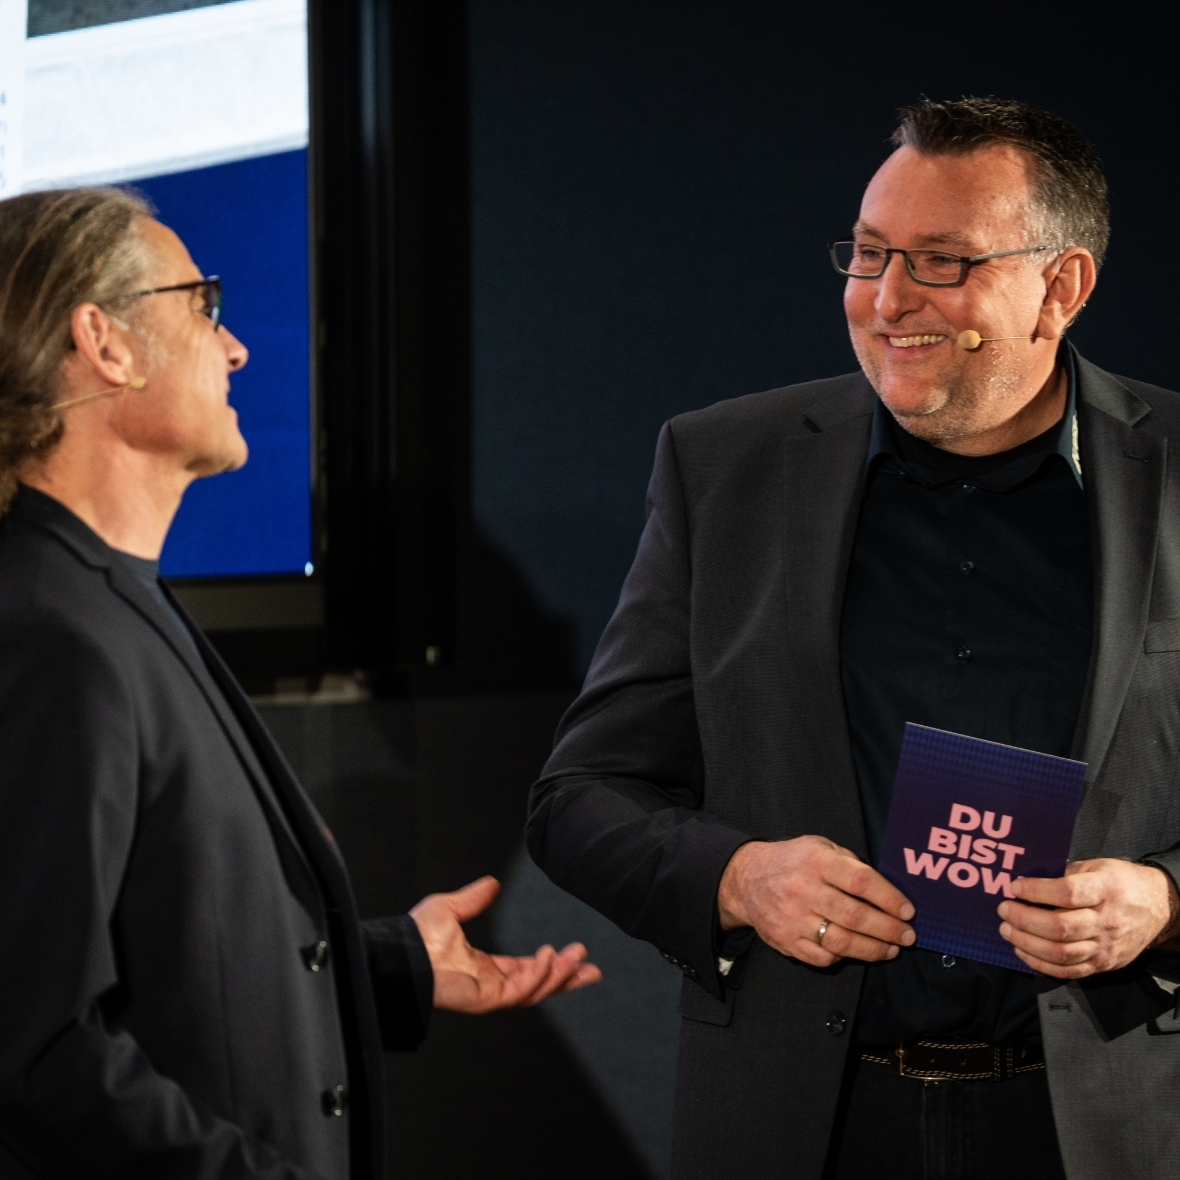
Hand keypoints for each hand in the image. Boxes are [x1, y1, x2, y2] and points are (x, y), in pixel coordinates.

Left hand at [410, 875, 602, 1011]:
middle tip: (592, 970)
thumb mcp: (450, 908)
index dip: (552, 964)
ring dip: (559, 975)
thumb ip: (474, 898)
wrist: (400, 952)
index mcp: (485, 968)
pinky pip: (519, 991)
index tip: (576, 955)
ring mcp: (489, 994)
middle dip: (567, 979)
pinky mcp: (485, 999)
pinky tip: (547, 958)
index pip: (527, 970)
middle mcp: (490, 983)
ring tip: (577, 957)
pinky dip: (537, 975)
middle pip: (539, 986)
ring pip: (535, 990)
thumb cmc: (415, 935)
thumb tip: (491, 883)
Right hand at [717, 837, 915, 967]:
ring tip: (891, 949)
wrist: (746, 879)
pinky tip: (857, 951)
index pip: (860, 881)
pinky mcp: (785, 940)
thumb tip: (884, 890)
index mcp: (815, 861)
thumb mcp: (819, 846)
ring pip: (841, 942)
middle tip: (908, 935)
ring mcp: (793, 918)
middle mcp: (803, 889)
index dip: (889, 898)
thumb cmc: (791, 861)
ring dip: (873, 949)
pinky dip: (844, 958)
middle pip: (855, 916)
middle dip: (888, 929)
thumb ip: (849, 863)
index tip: (908, 911)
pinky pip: (822, 957)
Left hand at [998, 859, 1179, 977]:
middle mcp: (1106, 921)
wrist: (1158, 908)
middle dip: (1024, 919)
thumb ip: (1065, 874)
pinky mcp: (1103, 965)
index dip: (1037, 891)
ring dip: (1026, 943)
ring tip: (1006, 930)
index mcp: (1105, 890)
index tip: (1015, 887)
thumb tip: (1026, 883)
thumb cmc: (1120, 882)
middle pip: (1060, 928)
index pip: (1067, 893)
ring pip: (1061, 953)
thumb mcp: (1096, 866)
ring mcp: (1105, 947)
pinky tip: (1022, 950)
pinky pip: (1068, 971)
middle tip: (1003, 909)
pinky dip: (1040, 964)